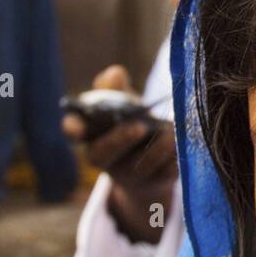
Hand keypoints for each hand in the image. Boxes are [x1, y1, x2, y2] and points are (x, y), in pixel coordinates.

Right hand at [62, 65, 175, 243]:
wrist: (154, 166)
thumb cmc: (133, 124)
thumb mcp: (125, 104)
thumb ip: (117, 89)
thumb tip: (114, 73)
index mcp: (91, 135)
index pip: (72, 130)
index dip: (72, 128)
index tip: (78, 128)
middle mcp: (104, 158)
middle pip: (102, 153)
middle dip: (119, 140)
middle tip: (138, 126)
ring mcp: (129, 175)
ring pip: (139, 165)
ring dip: (156, 148)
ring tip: (170, 131)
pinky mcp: (156, 183)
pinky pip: (166, 173)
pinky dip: (175, 157)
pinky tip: (183, 145)